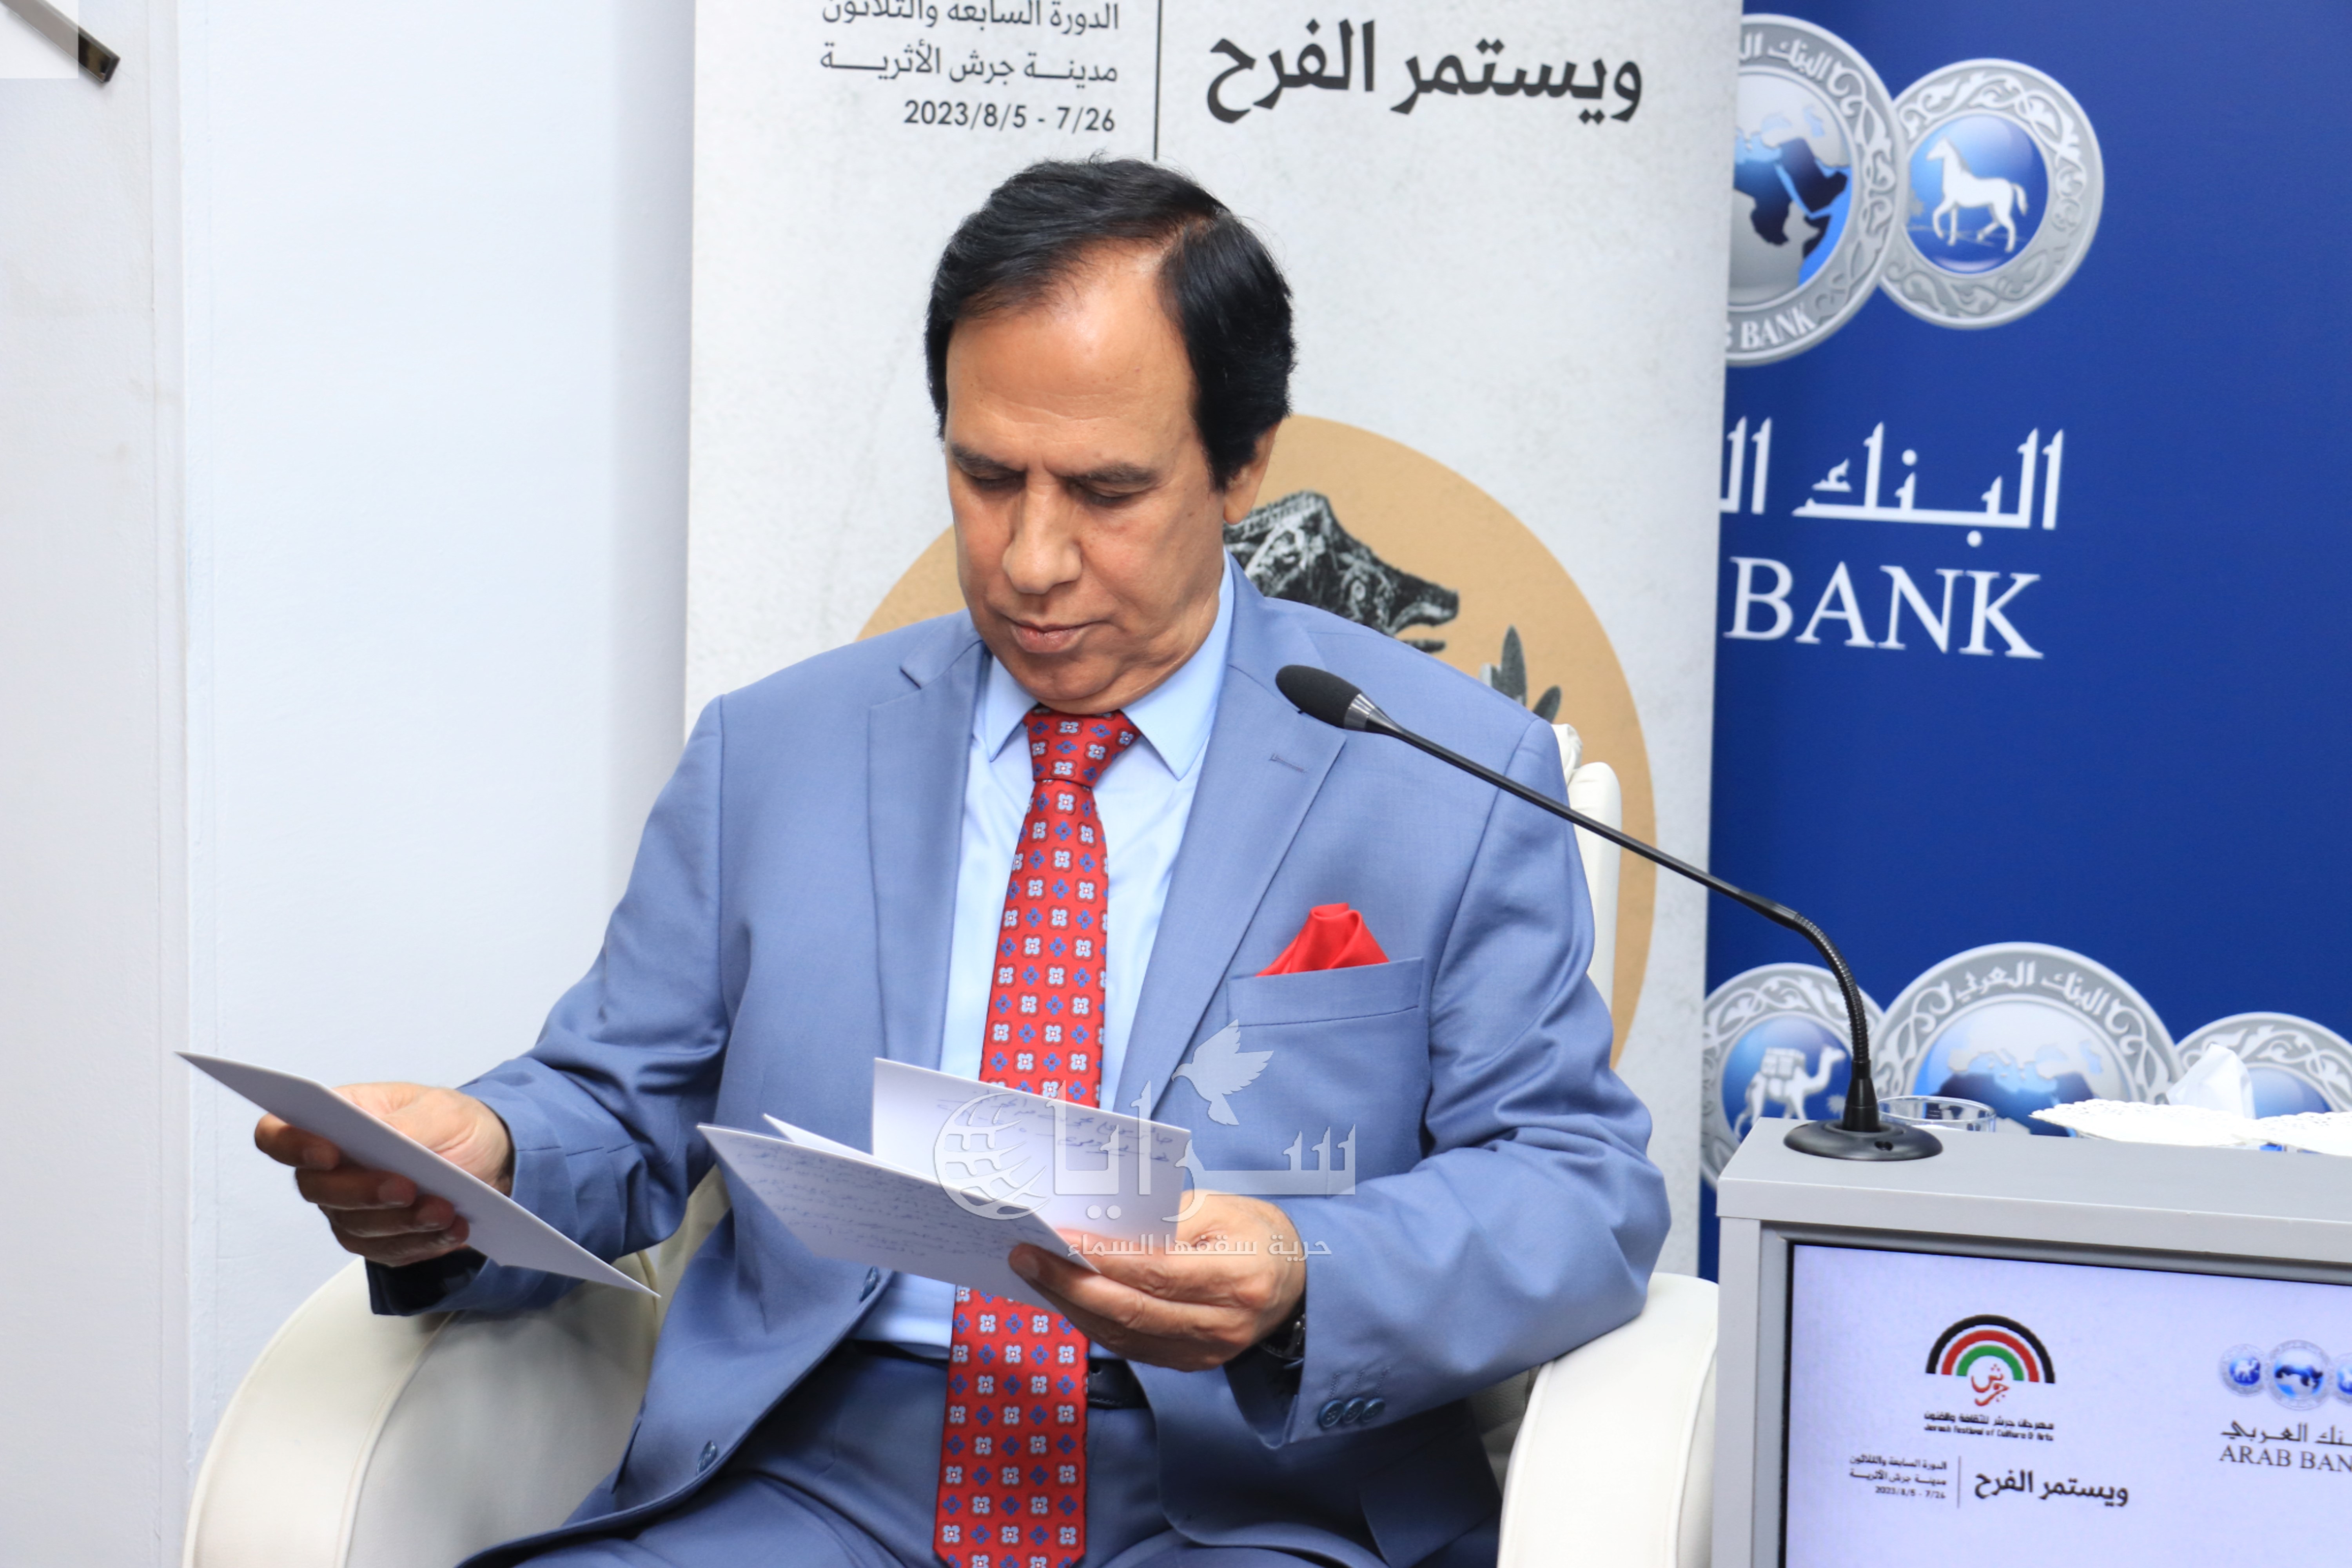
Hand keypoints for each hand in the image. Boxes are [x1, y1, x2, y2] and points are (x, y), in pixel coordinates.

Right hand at [254, 1083, 514, 1268]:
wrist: (489, 1156)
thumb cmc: (452, 1123)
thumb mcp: (442, 1109)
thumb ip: (408, 1124)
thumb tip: (386, 1137)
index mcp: (336, 1120)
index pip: (279, 1134)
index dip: (291, 1145)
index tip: (327, 1152)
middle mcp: (332, 1168)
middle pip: (317, 1189)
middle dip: (363, 1192)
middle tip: (406, 1188)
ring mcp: (350, 1208)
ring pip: (355, 1225)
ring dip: (401, 1222)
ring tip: (445, 1210)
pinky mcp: (377, 1239)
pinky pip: (388, 1251)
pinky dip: (423, 1242)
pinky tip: (453, 1229)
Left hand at [1009, 1192, 1305, 1371]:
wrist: (1298, 1285)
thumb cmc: (1258, 1234)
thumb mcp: (1223, 1207)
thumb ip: (1165, 1219)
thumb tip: (1100, 1226)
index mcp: (1238, 1277)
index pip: (1157, 1272)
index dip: (1104, 1258)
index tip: (1057, 1236)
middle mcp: (1222, 1324)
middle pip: (1133, 1311)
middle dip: (1071, 1284)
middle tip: (1025, 1256)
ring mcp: (1206, 1352)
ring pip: (1124, 1335)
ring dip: (1072, 1305)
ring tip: (1033, 1273)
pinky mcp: (1190, 1363)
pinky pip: (1130, 1346)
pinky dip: (1093, 1322)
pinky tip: (1066, 1297)